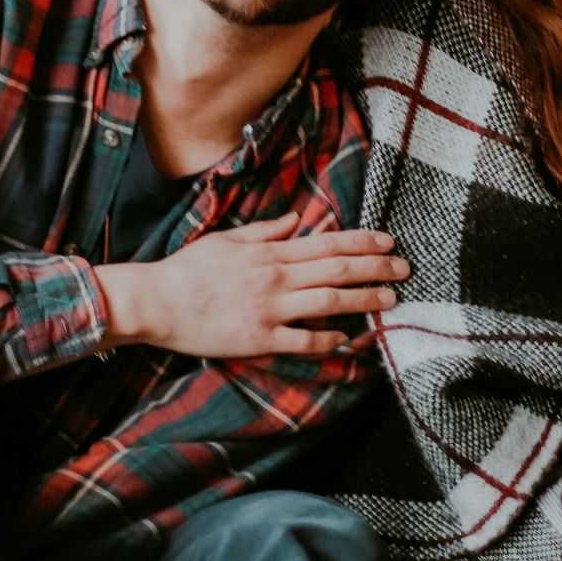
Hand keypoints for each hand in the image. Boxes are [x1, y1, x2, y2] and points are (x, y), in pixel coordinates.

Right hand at [93, 213, 408, 357]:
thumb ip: (265, 231)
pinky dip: (326, 339)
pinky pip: (302, 340)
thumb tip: (297, 219)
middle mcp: (275, 278)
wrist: (156, 302)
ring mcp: (268, 310)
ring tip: (390, 301)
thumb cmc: (188, 270)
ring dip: (363, 300)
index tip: (388, 242)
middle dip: (375, 268)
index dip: (362, 242)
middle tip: (404, 268)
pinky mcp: (258, 339)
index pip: (326, 243)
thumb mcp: (227, 239)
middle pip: (337, 270)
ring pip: (328, 302)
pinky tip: (345, 338)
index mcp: (269, 252)